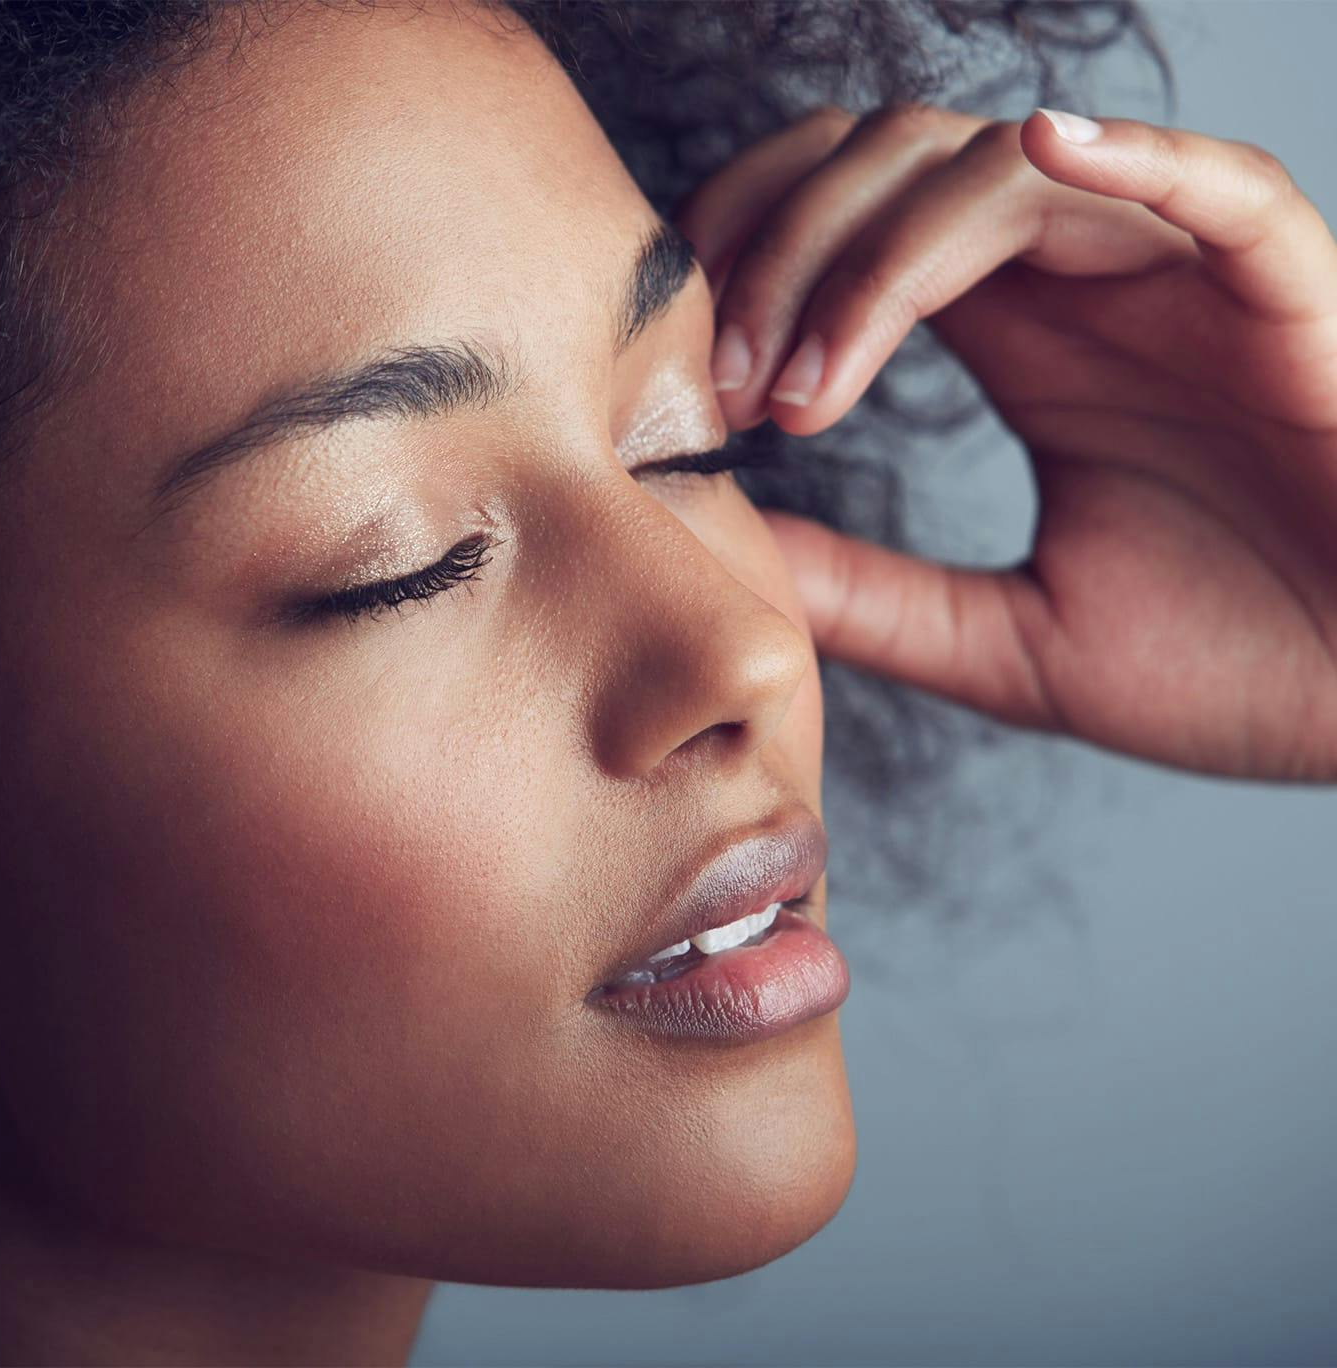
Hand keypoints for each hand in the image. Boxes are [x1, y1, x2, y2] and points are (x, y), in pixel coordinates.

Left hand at [675, 103, 1336, 781]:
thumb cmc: (1224, 670)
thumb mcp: (1001, 642)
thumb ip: (869, 591)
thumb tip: (734, 549)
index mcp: (1022, 346)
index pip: (857, 230)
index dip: (756, 265)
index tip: (694, 383)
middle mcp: (1084, 289)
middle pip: (899, 166)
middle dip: (784, 247)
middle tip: (724, 381)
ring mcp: (1182, 282)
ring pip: (1004, 171)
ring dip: (877, 256)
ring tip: (806, 384)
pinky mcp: (1288, 298)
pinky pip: (1215, 186)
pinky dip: (1130, 160)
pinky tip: (1038, 154)